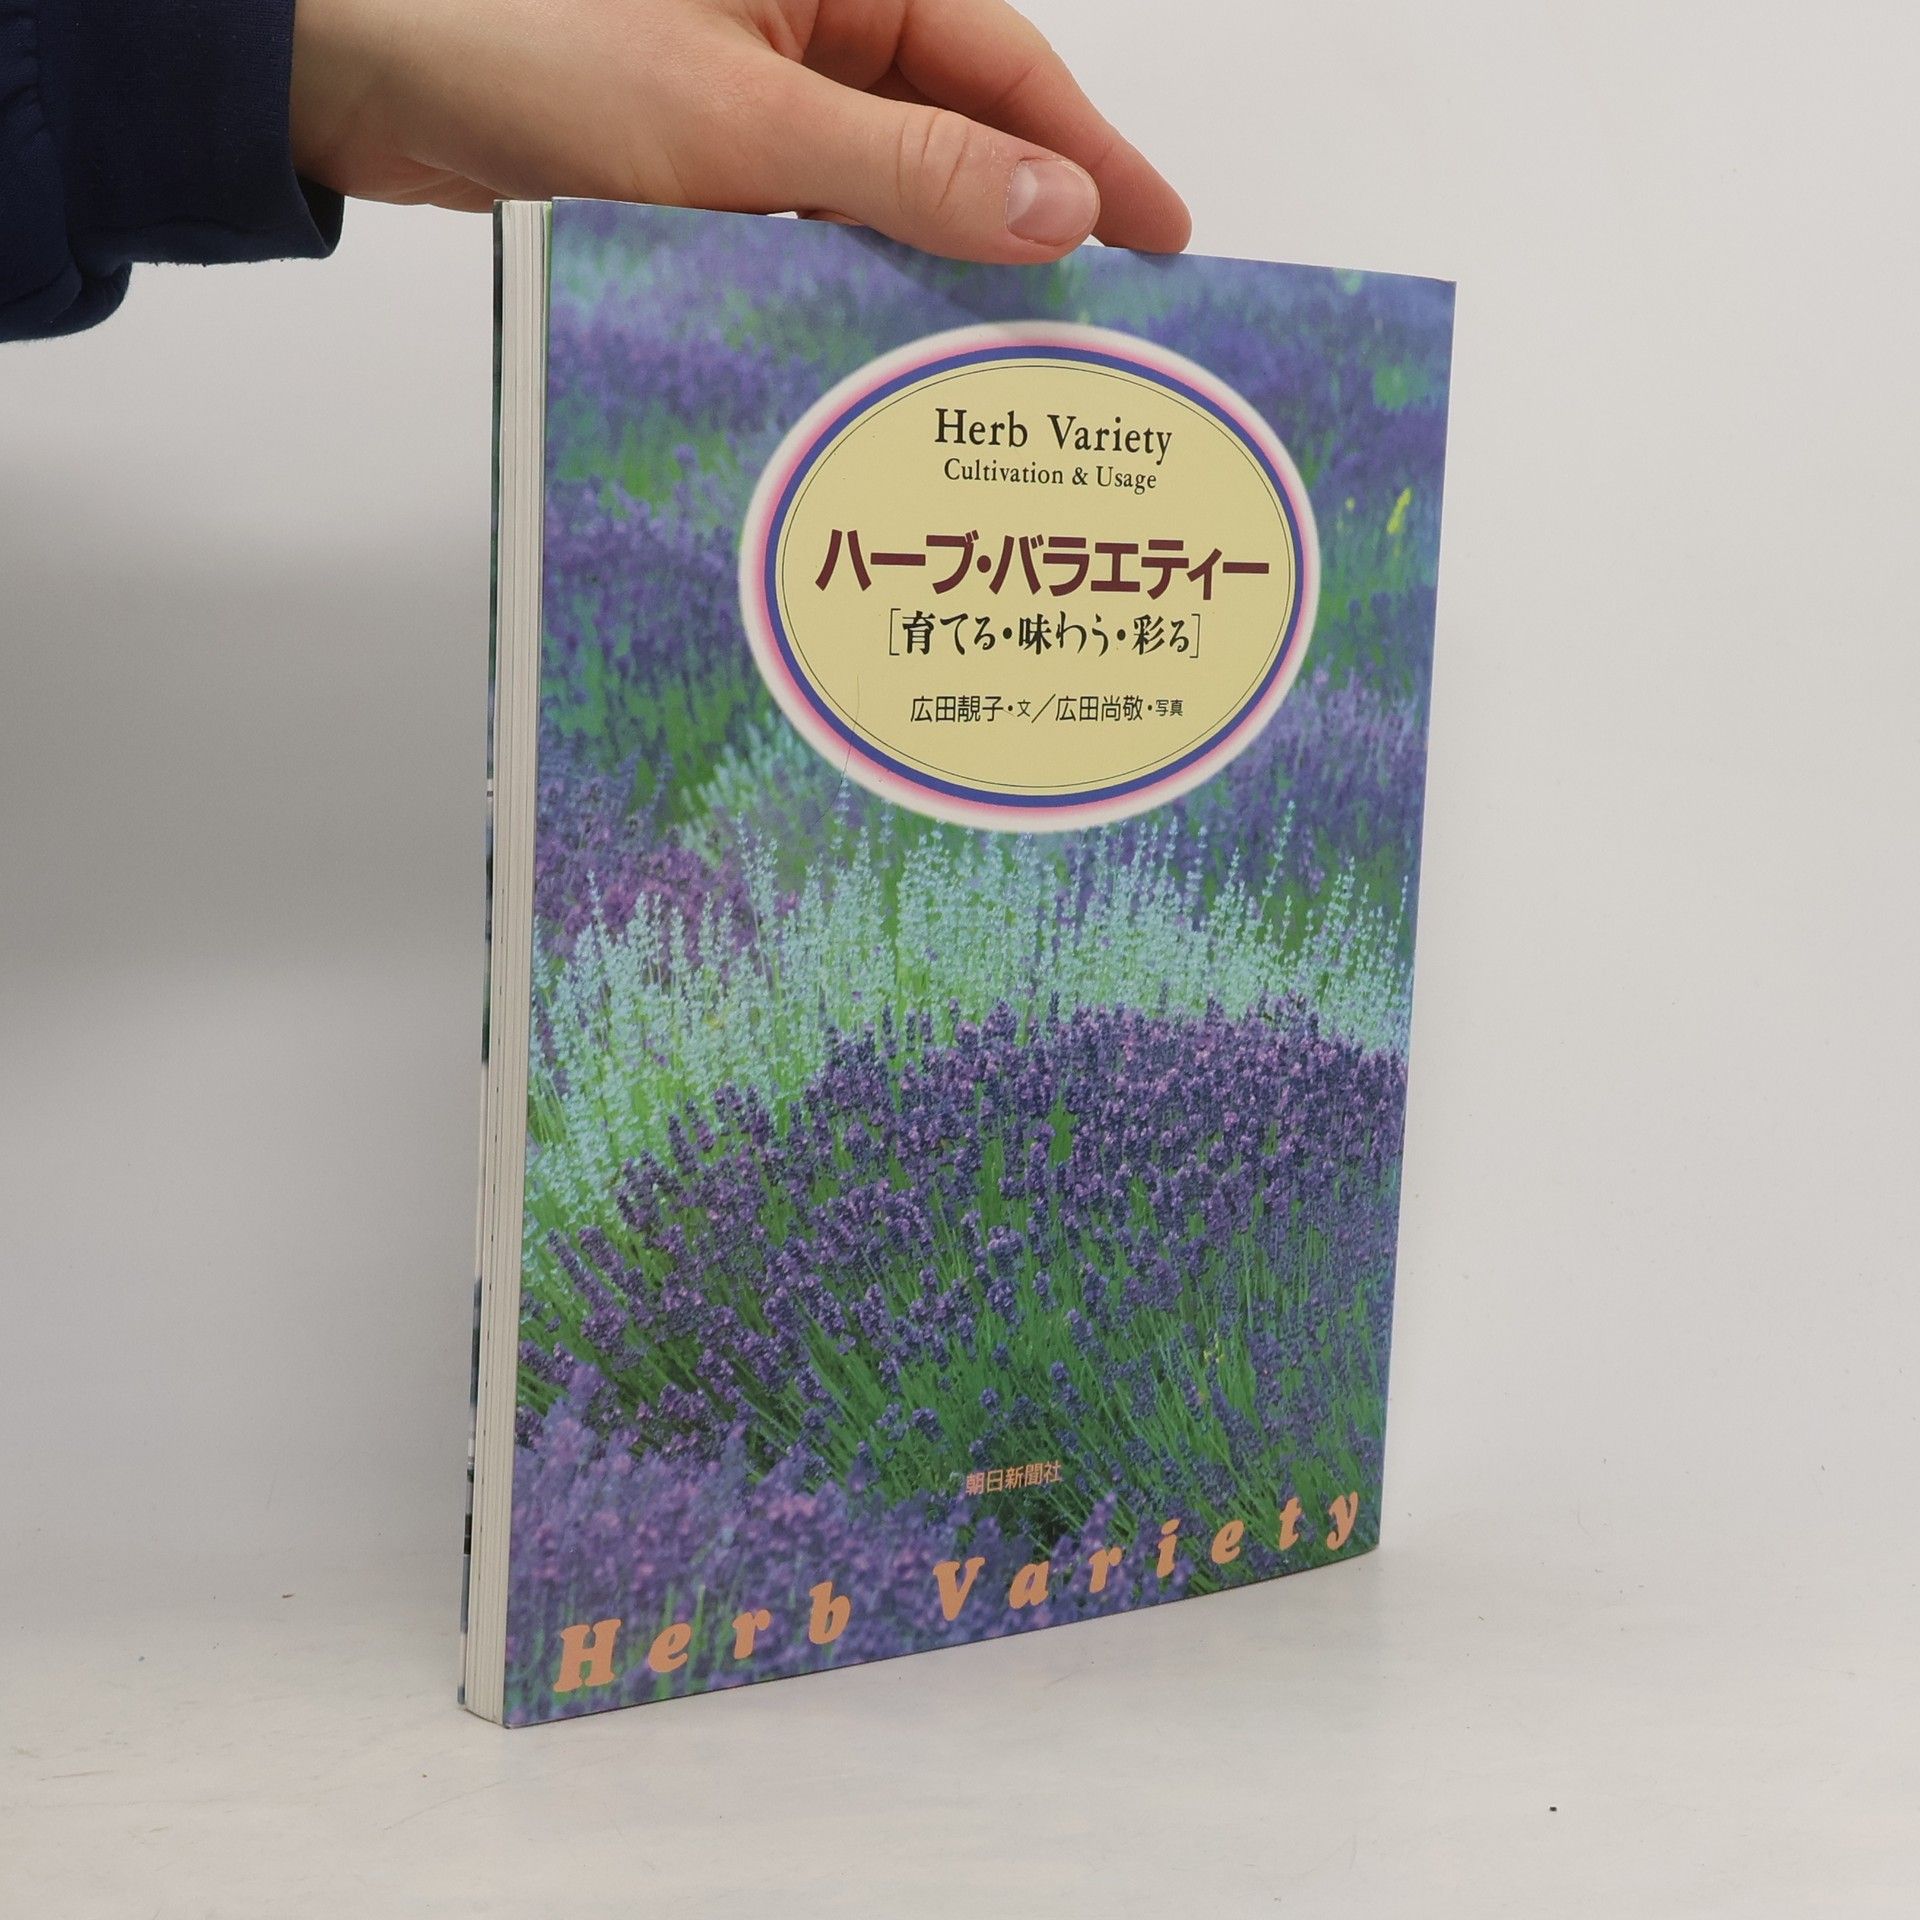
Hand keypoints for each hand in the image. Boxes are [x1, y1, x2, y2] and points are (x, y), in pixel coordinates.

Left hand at [290, 0, 1190, 262]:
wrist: (350, 67)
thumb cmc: (520, 40)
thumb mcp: (739, 120)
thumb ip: (906, 169)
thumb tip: (1057, 211)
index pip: (1006, 67)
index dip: (1091, 159)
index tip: (1165, 239)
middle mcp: (806, 17)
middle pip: (954, 129)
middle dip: (1019, 227)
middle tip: (1090, 328)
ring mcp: (750, 86)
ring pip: (880, 186)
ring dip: (925, 268)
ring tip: (991, 361)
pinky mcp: (699, 150)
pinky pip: (805, 218)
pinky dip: (839, 278)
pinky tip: (872, 343)